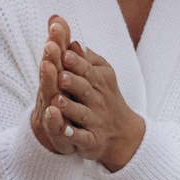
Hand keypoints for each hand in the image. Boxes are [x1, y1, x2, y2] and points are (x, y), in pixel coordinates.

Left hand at [31, 15, 145, 169]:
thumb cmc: (105, 96)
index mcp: (98, 81)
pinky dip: (72, 135)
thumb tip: (72, 39)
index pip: (86, 69)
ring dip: (69, 108)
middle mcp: (97, 100)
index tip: (65, 52)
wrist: (123, 133)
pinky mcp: (91, 140)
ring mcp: (95, 121)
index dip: (75, 62)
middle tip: (60, 74)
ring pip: (81, 113)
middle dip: (72, 82)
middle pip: (84, 89)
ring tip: (56, 101)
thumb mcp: (100, 74)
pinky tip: (63, 130)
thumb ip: (85, 58)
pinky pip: (81, 137)